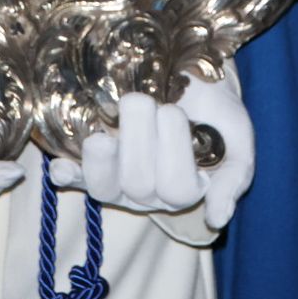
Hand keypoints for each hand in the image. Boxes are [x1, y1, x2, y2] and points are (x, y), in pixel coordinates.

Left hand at [49, 70, 254, 230]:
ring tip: (113, 123)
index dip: (173, 147)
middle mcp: (147, 193)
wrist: (187, 80)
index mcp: (184, 192)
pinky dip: (68, 176)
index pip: (177, 189)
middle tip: (149, 102)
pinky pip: (75, 179)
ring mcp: (116, 180)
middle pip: (139, 184)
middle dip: (142, 135)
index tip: (176, 112)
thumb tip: (218, 218)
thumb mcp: (238, 144)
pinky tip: (59, 169)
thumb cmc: (215, 115)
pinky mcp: (90, 165)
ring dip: (106, 152)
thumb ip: (233, 180)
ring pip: (105, 185)